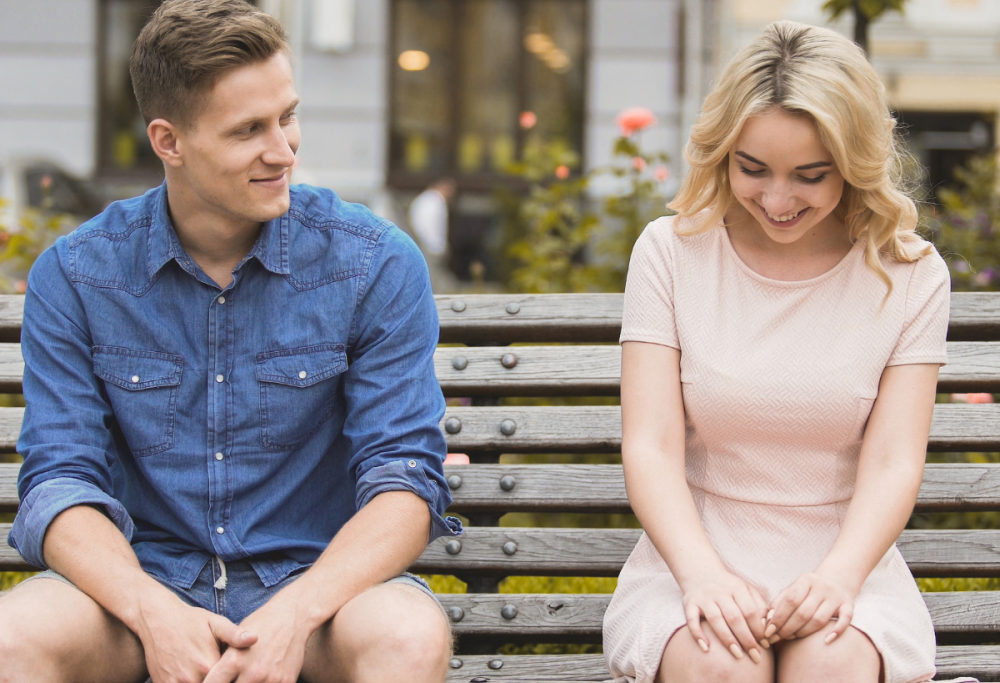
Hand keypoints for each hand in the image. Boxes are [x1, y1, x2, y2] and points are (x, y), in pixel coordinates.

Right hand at [135, 589, 256, 682]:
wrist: (157, 619)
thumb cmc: (190, 620)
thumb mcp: (215, 623)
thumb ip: (234, 634)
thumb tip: (255, 638)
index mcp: (209, 663)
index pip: (228, 680)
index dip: (233, 678)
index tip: (237, 673)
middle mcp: (192, 677)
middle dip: (221, 680)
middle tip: (226, 673)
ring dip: (205, 682)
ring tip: (208, 673)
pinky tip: (195, 676)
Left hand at [202, 591, 312, 682]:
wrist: (292, 617)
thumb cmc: (260, 624)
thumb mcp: (235, 639)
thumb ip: (222, 664)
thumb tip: (208, 679)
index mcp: (235, 660)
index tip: (207, 682)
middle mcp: (253, 673)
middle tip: (232, 678)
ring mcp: (271, 679)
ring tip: (246, 677)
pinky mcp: (286, 682)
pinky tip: (261, 678)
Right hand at [681, 570, 767, 662]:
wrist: (701, 572)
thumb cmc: (729, 588)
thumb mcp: (746, 590)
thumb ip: (759, 606)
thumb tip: (769, 627)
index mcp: (736, 588)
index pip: (750, 610)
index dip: (758, 629)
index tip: (765, 645)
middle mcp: (719, 592)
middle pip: (734, 617)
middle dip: (746, 639)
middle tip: (756, 657)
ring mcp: (704, 598)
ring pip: (716, 619)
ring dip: (727, 639)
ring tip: (738, 655)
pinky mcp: (689, 603)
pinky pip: (692, 619)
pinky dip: (697, 634)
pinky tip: (706, 648)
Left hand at [764, 572, 854, 644]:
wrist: (836, 580)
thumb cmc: (807, 590)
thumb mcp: (792, 590)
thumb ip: (779, 603)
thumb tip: (767, 620)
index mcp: (806, 580)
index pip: (790, 600)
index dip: (778, 617)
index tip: (768, 631)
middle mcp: (822, 587)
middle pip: (803, 612)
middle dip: (787, 628)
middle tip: (776, 638)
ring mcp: (836, 596)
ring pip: (820, 619)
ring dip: (804, 632)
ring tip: (791, 638)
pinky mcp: (849, 605)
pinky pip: (845, 620)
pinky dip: (837, 631)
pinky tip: (826, 641)